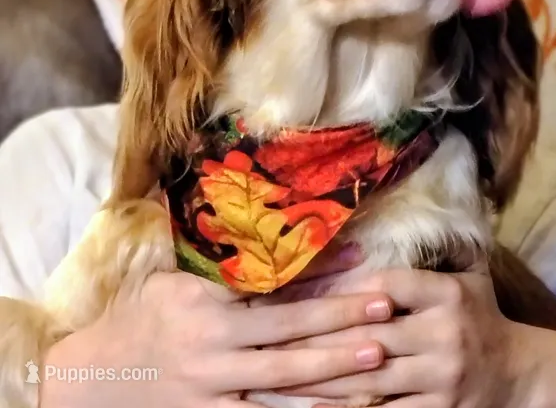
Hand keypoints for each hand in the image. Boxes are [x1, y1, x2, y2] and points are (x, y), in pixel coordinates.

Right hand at [39, 267, 392, 407]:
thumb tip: (269, 239)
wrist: (92, 377)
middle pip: (290, 347)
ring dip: (332, 382)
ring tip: (378, 373)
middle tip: (386, 328)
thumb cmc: (138, 316)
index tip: (368, 283)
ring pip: (283, 391)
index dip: (327, 298)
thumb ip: (220, 266)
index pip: (279, 302)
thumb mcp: (173, 279)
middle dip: (341, 337)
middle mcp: (215, 352)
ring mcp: (212, 393)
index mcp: (209, 309)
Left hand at [278, 265, 515, 407]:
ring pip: (370, 379)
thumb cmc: (479, 314)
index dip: (346, 292)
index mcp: (447, 294)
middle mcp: (444, 333)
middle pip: (369, 335)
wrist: (519, 374)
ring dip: (322, 380)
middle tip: (274, 339)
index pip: (388, 287)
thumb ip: (434, 251)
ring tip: (281, 377)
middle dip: (318, 340)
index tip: (303, 295)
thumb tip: (394, 215)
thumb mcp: (469, 274)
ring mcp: (441, 377)